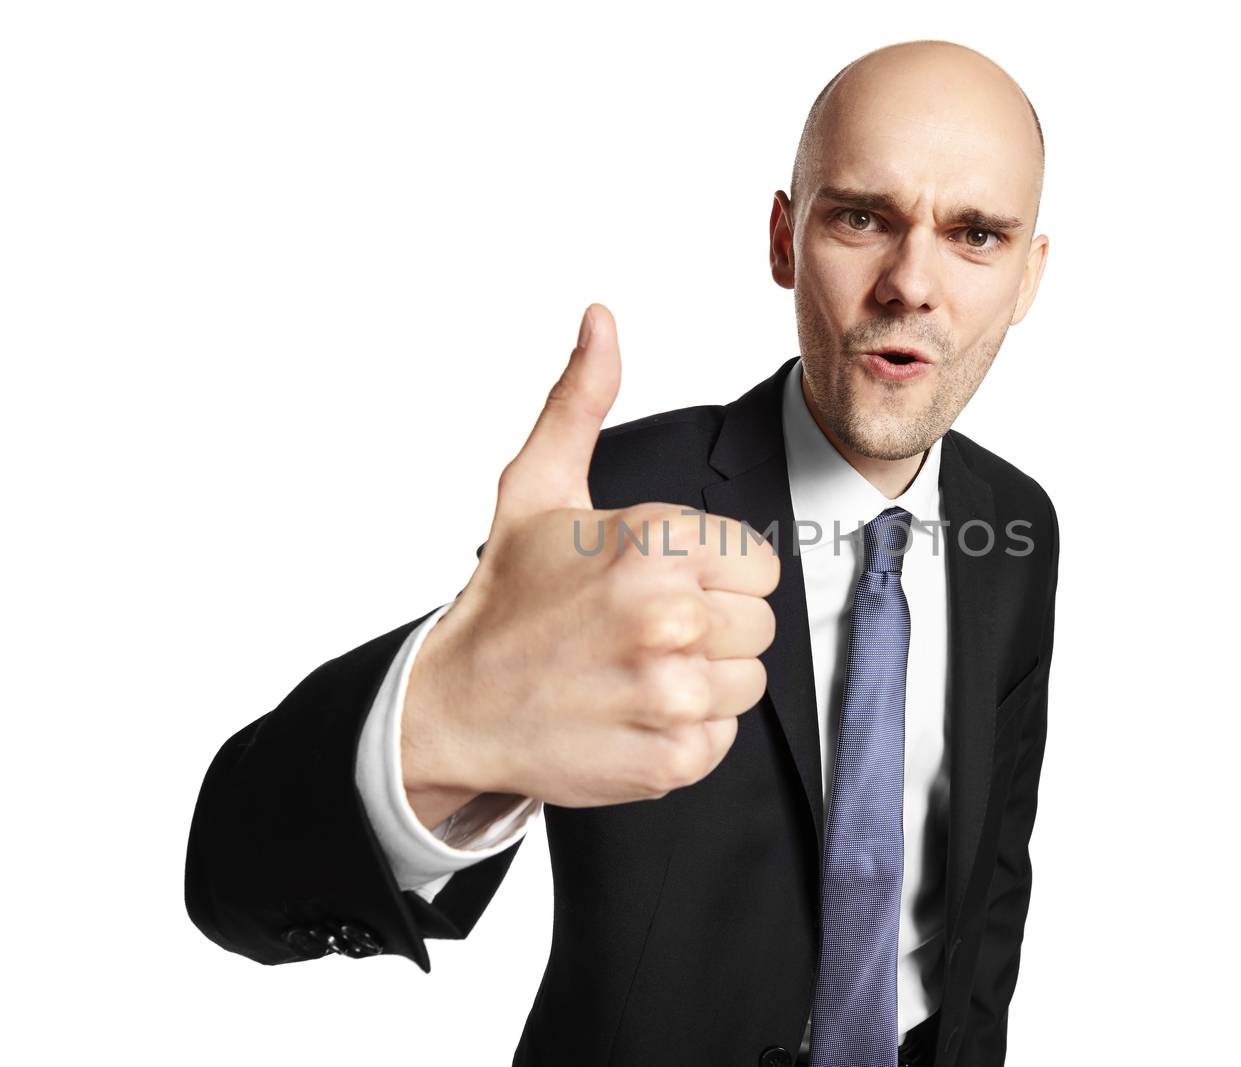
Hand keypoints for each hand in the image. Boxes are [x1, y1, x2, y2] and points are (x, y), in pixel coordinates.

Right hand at [399, 304, 779, 821]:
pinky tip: (633, 712)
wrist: (451, 706)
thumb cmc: (506, 597)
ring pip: (747, 683)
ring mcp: (668, 693)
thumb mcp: (538, 488)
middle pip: (761, 623)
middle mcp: (668, 616)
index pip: (759, 563)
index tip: (666, 584)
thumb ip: (582, 401)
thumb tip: (600, 320)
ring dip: (702, 682)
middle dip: (713, 627)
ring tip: (637, 671)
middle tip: (647, 631)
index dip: (717, 575)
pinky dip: (684, 735)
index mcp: (653, 541)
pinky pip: (721, 740)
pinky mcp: (666, 759)